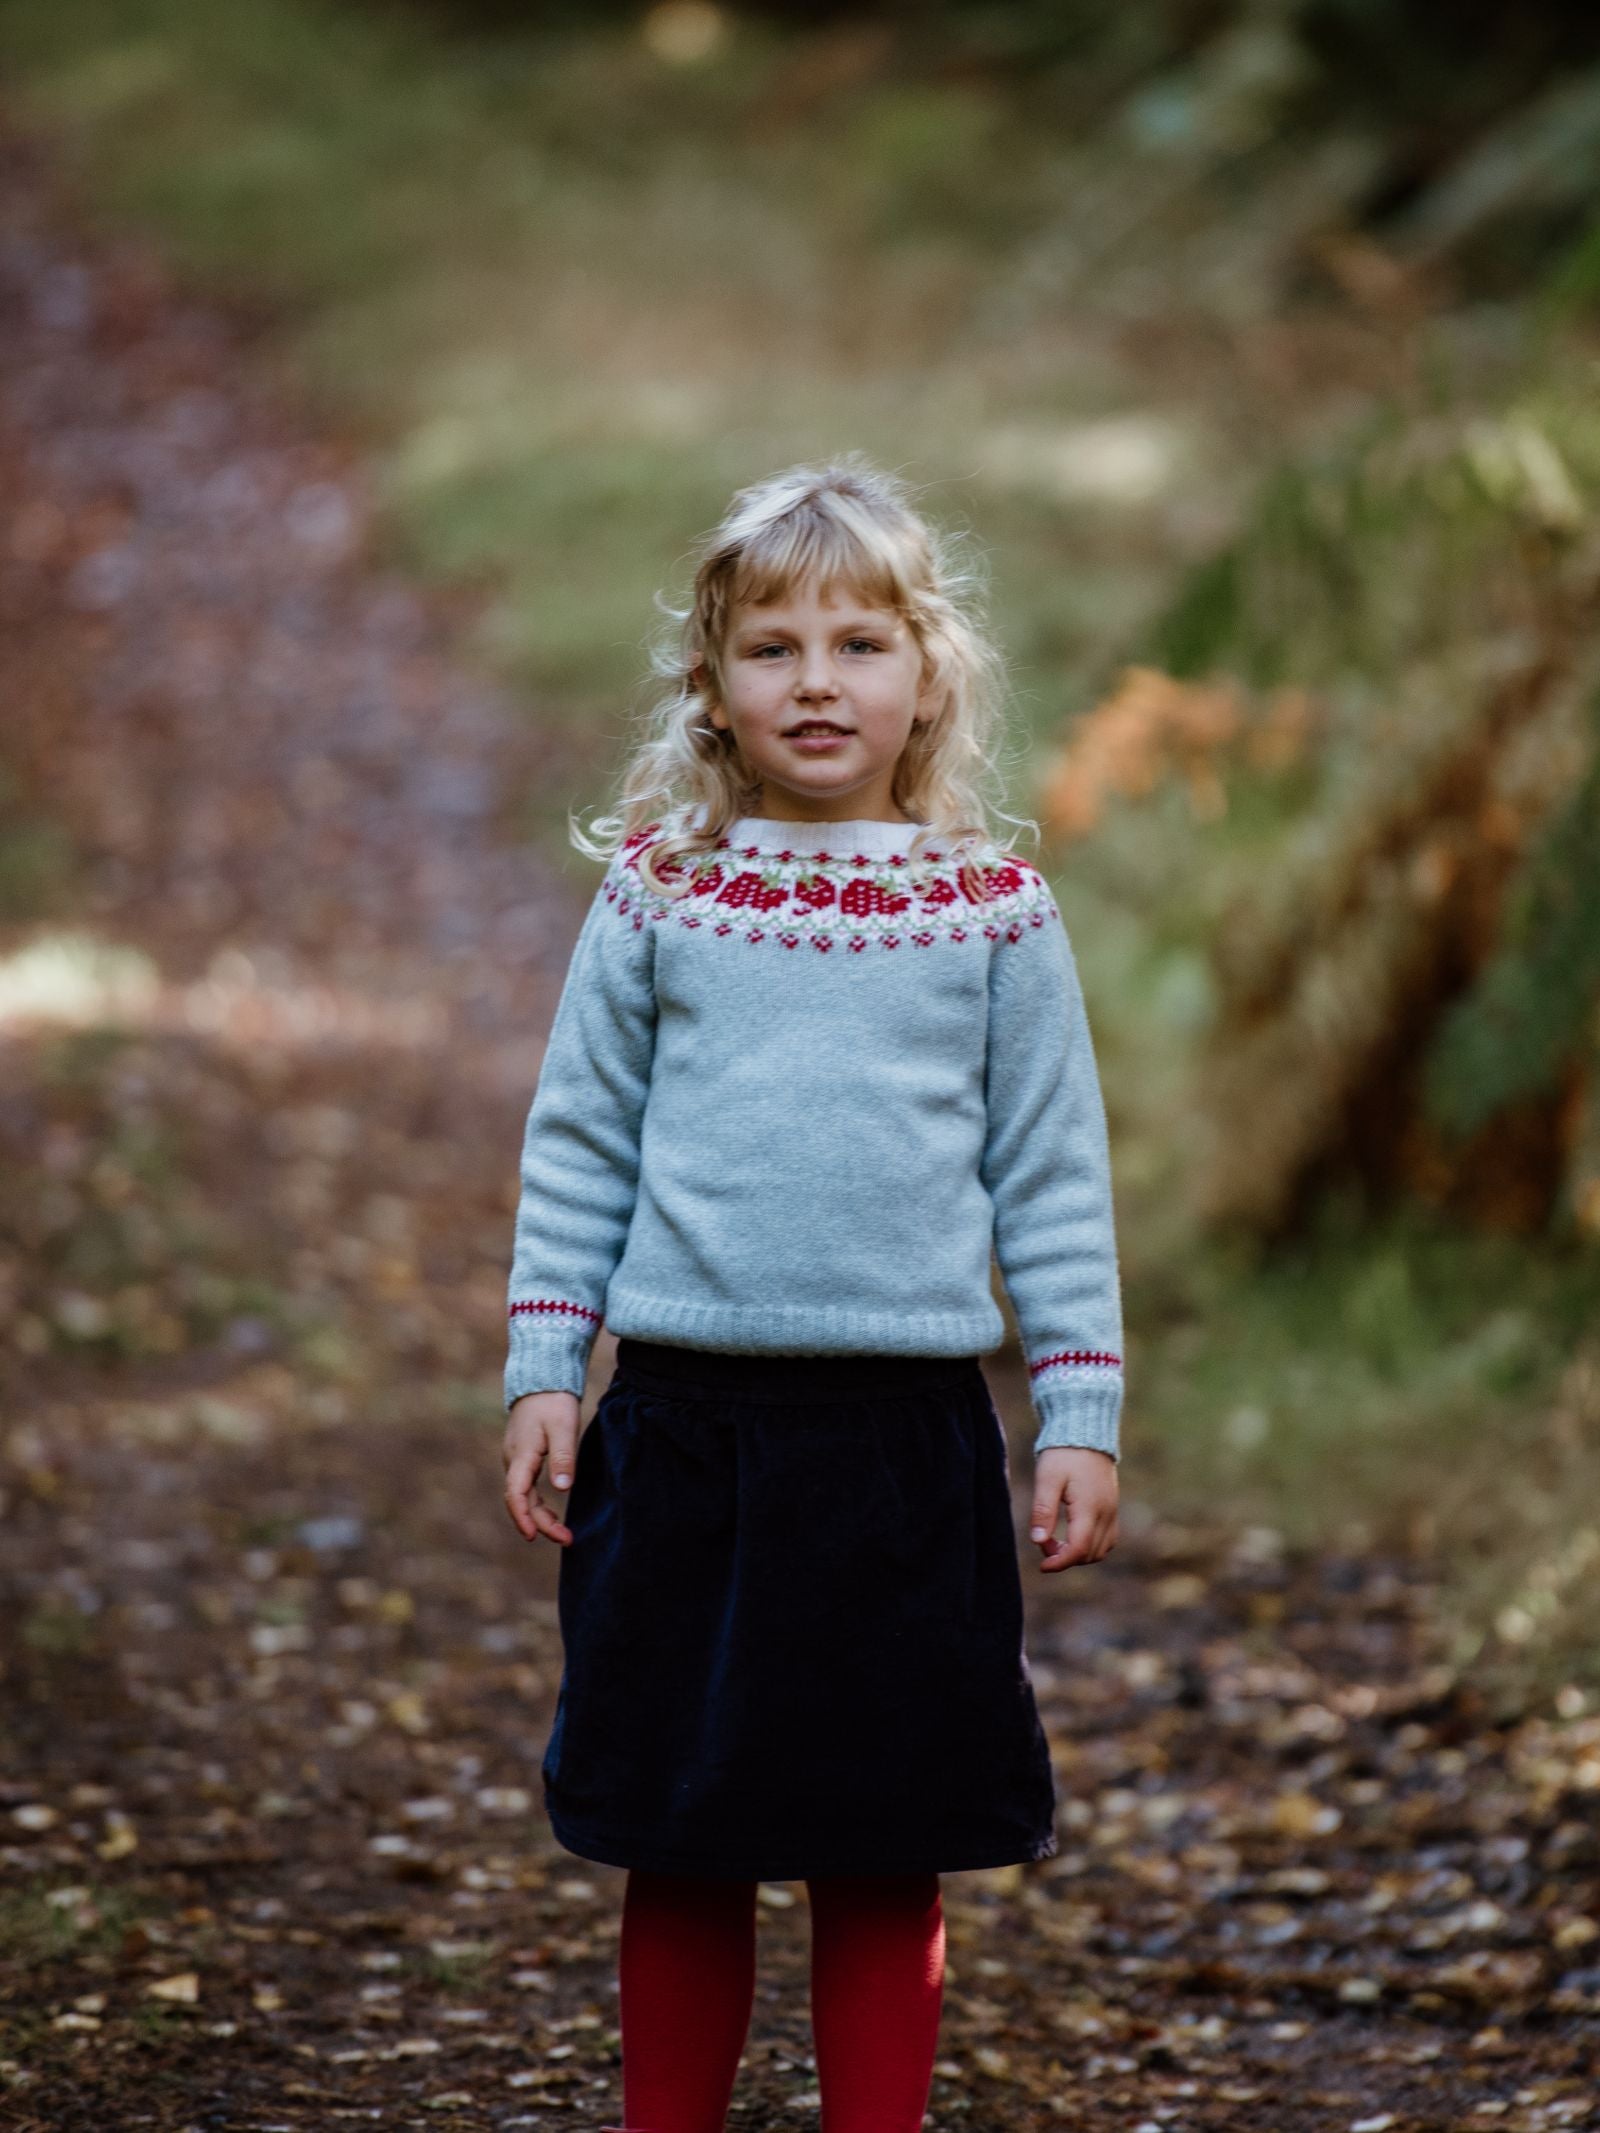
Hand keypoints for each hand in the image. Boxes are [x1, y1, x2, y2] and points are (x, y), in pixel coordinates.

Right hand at [503, 1390, 580, 1545]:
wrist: (542, 1380)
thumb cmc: (554, 1401)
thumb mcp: (563, 1427)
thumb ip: (563, 1457)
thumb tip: (562, 1489)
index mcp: (521, 1455)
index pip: (516, 1494)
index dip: (523, 1517)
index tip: (535, 1536)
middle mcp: (514, 1460)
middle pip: (521, 1500)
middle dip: (540, 1523)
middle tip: (567, 1539)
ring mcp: (517, 1459)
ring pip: (523, 1495)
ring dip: (539, 1515)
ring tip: (563, 1532)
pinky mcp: (524, 1456)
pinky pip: (526, 1487)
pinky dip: (537, 1503)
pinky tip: (550, 1512)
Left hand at [1029, 1446, 1117, 1572]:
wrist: (1084, 1431)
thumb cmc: (1063, 1454)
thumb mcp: (1047, 1479)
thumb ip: (1043, 1511)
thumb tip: (1038, 1541)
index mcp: (1090, 1507)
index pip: (1079, 1549)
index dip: (1060, 1562)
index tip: (1042, 1566)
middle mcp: (1106, 1512)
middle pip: (1090, 1554)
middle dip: (1066, 1558)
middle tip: (1044, 1543)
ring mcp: (1112, 1510)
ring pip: (1101, 1550)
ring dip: (1079, 1554)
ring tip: (1055, 1540)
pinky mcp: (1112, 1507)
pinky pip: (1108, 1539)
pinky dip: (1091, 1546)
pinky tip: (1072, 1535)